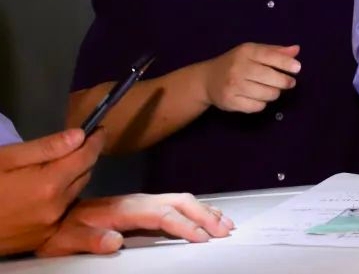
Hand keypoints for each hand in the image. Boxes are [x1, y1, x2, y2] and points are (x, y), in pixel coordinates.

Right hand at [0, 128, 105, 255]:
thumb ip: (45, 148)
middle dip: (83, 158)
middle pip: (84, 175)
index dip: (95, 140)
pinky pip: (63, 213)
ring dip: (73, 179)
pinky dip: (62, 198)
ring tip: (59, 167)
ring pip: (75, 194)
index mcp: (48, 184)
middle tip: (74, 146)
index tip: (99, 130)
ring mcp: (49, 226)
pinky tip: (46, 191)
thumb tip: (80, 135)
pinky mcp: (41, 239)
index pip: (86, 157)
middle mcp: (56, 208)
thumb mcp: (6, 158)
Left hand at [36, 193, 234, 256]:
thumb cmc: (60, 231)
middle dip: (204, 215)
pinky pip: (176, 203)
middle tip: (225, 230)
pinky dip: (197, 208)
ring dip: (205, 210)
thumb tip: (115, 240)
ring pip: (181, 200)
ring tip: (225, 223)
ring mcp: (142, 201)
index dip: (184, 225)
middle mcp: (137, 201)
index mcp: (123, 209)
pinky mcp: (143, 205)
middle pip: (179, 202)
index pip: (162, 214)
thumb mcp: (66, 240)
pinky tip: (207, 215)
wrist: (52, 216)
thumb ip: (90, 239)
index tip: (203, 237)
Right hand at [199, 43, 300, 112]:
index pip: (269, 56)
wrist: (207, 80)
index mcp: (246, 52)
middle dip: (285, 82)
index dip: (285, 63)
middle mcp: (238, 68)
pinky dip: (262, 104)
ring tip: (272, 90)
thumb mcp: (253, 52)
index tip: (297, 68)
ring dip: (274, 94)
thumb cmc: (236, 63)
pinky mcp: (230, 102)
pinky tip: (258, 97)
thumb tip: (296, 50)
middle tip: (289, 83)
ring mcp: (233, 86)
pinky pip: (257, 107)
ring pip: (266, 94)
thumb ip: (275, 51)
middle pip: (270, 77)